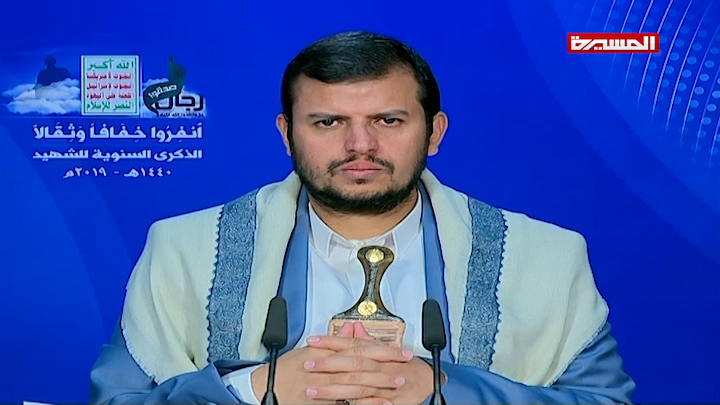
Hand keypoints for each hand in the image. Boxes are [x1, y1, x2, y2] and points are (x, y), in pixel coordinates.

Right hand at [251, 322, 402, 403]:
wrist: (265, 389)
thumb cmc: (285, 370)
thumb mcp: (308, 350)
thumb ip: (333, 342)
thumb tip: (350, 330)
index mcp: (325, 352)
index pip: (358, 346)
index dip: (381, 347)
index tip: (397, 349)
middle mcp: (326, 367)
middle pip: (361, 362)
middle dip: (385, 363)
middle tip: (403, 363)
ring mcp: (325, 385)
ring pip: (357, 382)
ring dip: (379, 382)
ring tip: (397, 382)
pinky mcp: (323, 402)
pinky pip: (347, 402)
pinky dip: (365, 402)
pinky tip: (380, 402)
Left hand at [305, 323, 434, 404]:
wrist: (428, 380)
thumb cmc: (407, 364)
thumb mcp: (386, 348)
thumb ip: (367, 340)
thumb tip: (353, 327)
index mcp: (378, 351)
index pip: (351, 343)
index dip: (331, 341)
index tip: (313, 341)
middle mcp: (380, 366)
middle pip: (351, 362)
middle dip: (327, 364)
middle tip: (308, 364)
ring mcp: (384, 384)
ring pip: (356, 385)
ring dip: (332, 388)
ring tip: (313, 389)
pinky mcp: (388, 401)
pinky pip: (369, 403)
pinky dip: (355, 404)